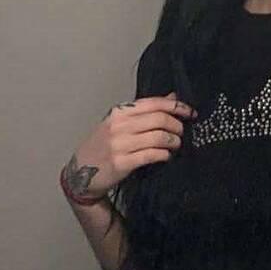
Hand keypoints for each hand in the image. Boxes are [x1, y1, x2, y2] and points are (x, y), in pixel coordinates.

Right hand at [63, 91, 196, 200]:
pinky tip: (166, 156)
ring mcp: (119, 144)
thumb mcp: (120, 123)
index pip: (155, 103)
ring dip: (174, 141)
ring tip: (176, 145)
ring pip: (159, 137)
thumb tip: (173, 97)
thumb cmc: (103, 145)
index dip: (177, 106)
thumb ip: (146, 111)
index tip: (191, 113)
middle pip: (160, 119)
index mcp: (120, 112)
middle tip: (182, 132)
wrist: (79, 173)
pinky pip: (152, 155)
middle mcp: (119, 126)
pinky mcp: (122, 163)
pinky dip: (164, 155)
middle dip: (178, 126)